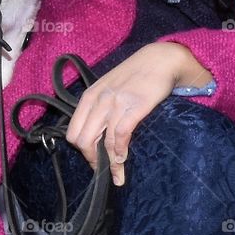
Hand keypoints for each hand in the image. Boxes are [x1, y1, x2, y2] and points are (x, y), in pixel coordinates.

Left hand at [65, 42, 212, 185]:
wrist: (160, 59)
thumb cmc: (135, 75)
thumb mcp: (108, 88)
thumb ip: (98, 108)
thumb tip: (93, 135)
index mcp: (89, 97)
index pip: (74, 132)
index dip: (81, 151)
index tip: (93, 160)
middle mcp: (99, 100)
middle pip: (84, 140)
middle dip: (92, 160)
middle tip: (103, 170)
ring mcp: (116, 103)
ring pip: (105, 142)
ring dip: (111, 163)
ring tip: (117, 175)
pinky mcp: (134, 106)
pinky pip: (121, 135)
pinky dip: (121, 152)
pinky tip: (124, 159)